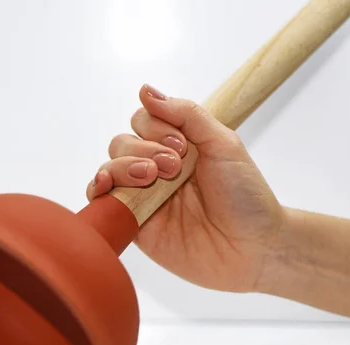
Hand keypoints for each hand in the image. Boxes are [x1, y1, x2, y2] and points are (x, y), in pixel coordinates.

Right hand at [87, 84, 285, 292]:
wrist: (252, 248)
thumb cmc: (245, 195)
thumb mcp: (223, 143)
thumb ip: (186, 114)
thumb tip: (145, 90)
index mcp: (178, 146)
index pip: (143, 120)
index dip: (155, 127)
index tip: (182, 145)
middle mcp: (156, 168)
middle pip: (122, 142)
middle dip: (144, 149)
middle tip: (174, 167)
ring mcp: (143, 196)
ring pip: (110, 167)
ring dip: (124, 167)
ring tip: (151, 179)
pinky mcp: (133, 223)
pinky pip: (102, 202)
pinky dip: (97, 189)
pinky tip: (106, 185)